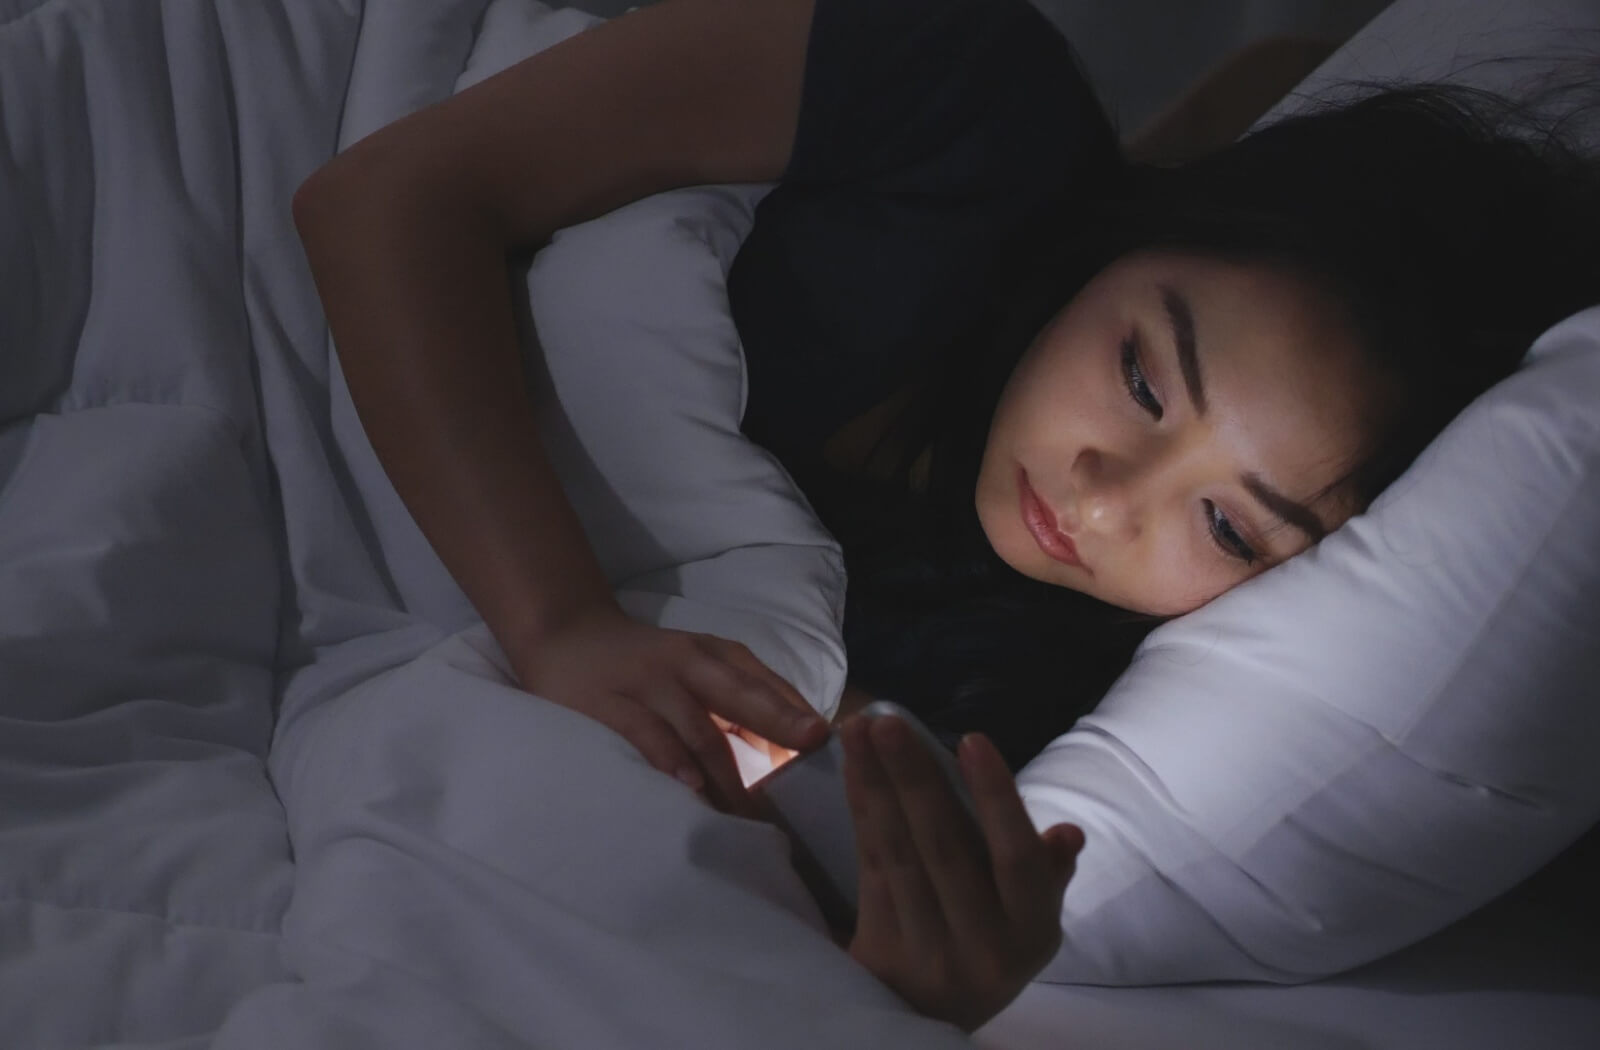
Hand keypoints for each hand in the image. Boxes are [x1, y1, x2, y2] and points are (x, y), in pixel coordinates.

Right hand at [512, 601, 828, 811]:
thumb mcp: (698, 668)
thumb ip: (740, 700)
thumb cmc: (647, 663)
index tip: (827, 743)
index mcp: (715, 655)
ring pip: (698, 728)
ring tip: (751, 810)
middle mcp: (687, 663)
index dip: (796, 713)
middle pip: (741, 696)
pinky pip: (647, 736)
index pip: (765, 685)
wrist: (567, 637)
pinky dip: (672, 763)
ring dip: (727, 772)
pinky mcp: (610, 704)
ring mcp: (648, 683)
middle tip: (808, 755)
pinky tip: (691, 789)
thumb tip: (793, 747)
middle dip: (778, 724)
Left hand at [841, 716, 1081, 1032]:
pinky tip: (854, 768)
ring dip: (876, 785)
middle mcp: (981, 945)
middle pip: (944, 850)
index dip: (997, 800)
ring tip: (860, 729)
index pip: (1018, 862)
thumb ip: (1045, 873)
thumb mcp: (1030, 920)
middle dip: (914, 779)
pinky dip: (861, 811)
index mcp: (1030, 931)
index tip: (972, 739)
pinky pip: (868, 867)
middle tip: (888, 721)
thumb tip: (1069, 833)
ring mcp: (925, 952)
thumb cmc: (990, 944)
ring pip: (897, 855)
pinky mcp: (878, 952)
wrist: (930, 1019)